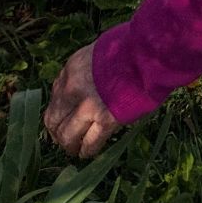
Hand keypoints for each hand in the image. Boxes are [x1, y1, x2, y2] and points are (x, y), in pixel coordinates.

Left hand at [44, 44, 120, 160]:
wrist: (148, 53)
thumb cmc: (129, 49)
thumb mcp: (96, 53)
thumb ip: (85, 72)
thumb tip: (82, 88)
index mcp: (70, 71)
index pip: (54, 99)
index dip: (59, 113)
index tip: (64, 120)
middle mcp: (72, 90)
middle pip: (54, 120)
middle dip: (58, 133)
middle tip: (66, 139)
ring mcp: (88, 106)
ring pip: (67, 136)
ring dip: (70, 146)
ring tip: (76, 150)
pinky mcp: (106, 119)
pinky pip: (90, 143)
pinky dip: (87, 151)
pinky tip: (88, 153)